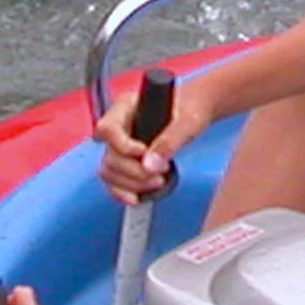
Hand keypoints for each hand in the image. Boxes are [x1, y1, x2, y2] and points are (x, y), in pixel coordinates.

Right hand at [94, 78, 205, 205]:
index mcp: (126, 107)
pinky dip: (123, 192)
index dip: (123, 146)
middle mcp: (118, 126)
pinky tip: (139, 197)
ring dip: (131, 183)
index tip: (144, 153)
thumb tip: (150, 165)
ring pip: (109, 171)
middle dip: (134, 171)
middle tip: (160, 174)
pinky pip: (113, 181)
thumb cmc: (192, 107)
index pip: (108, 129)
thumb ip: (170, 140)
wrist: (197, 109)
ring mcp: (119, 145)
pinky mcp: (125, 161)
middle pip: (109, 155)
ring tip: (157, 182)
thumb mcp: (188, 120)